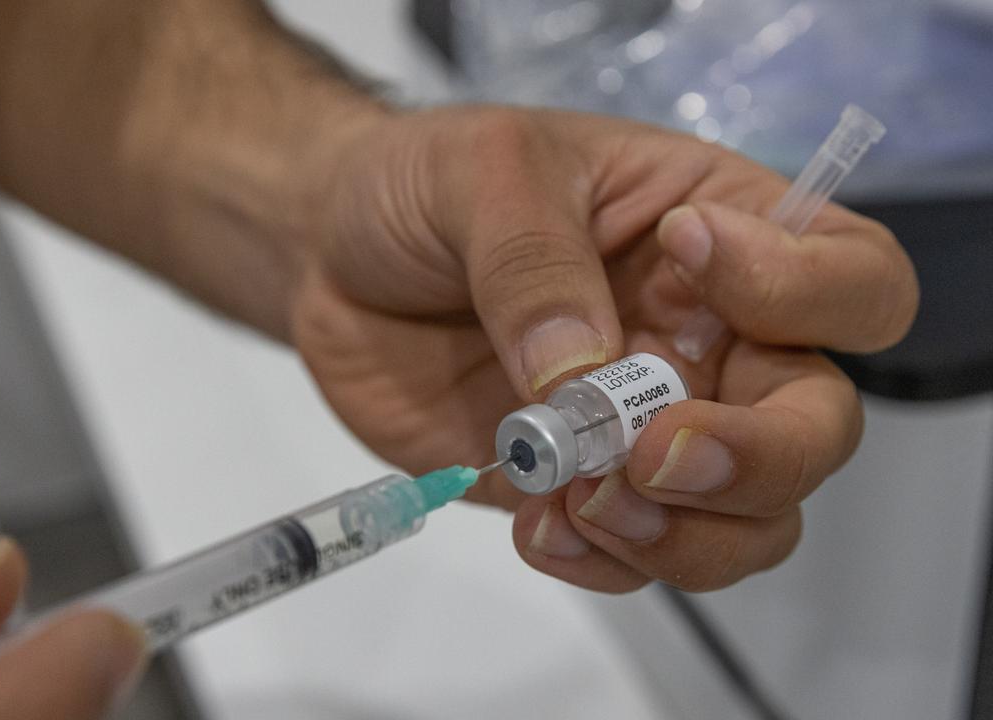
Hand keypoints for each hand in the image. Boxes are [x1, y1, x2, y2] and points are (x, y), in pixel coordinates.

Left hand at [292, 107, 916, 591]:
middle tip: (653, 451)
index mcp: (720, 235)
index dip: (804, 293)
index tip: (689, 260)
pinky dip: (606, 562)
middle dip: (756, 457)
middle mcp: (705, 341)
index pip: (850, 281)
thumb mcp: (481, 174)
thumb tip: (582, 372)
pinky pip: (639, 556)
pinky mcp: (577, 487)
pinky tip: (541, 527)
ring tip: (580, 498)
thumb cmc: (422, 188)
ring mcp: (643, 425)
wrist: (332, 259)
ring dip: (682, 533)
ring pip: (746, 518)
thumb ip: (535, 261)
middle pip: (816, 426)